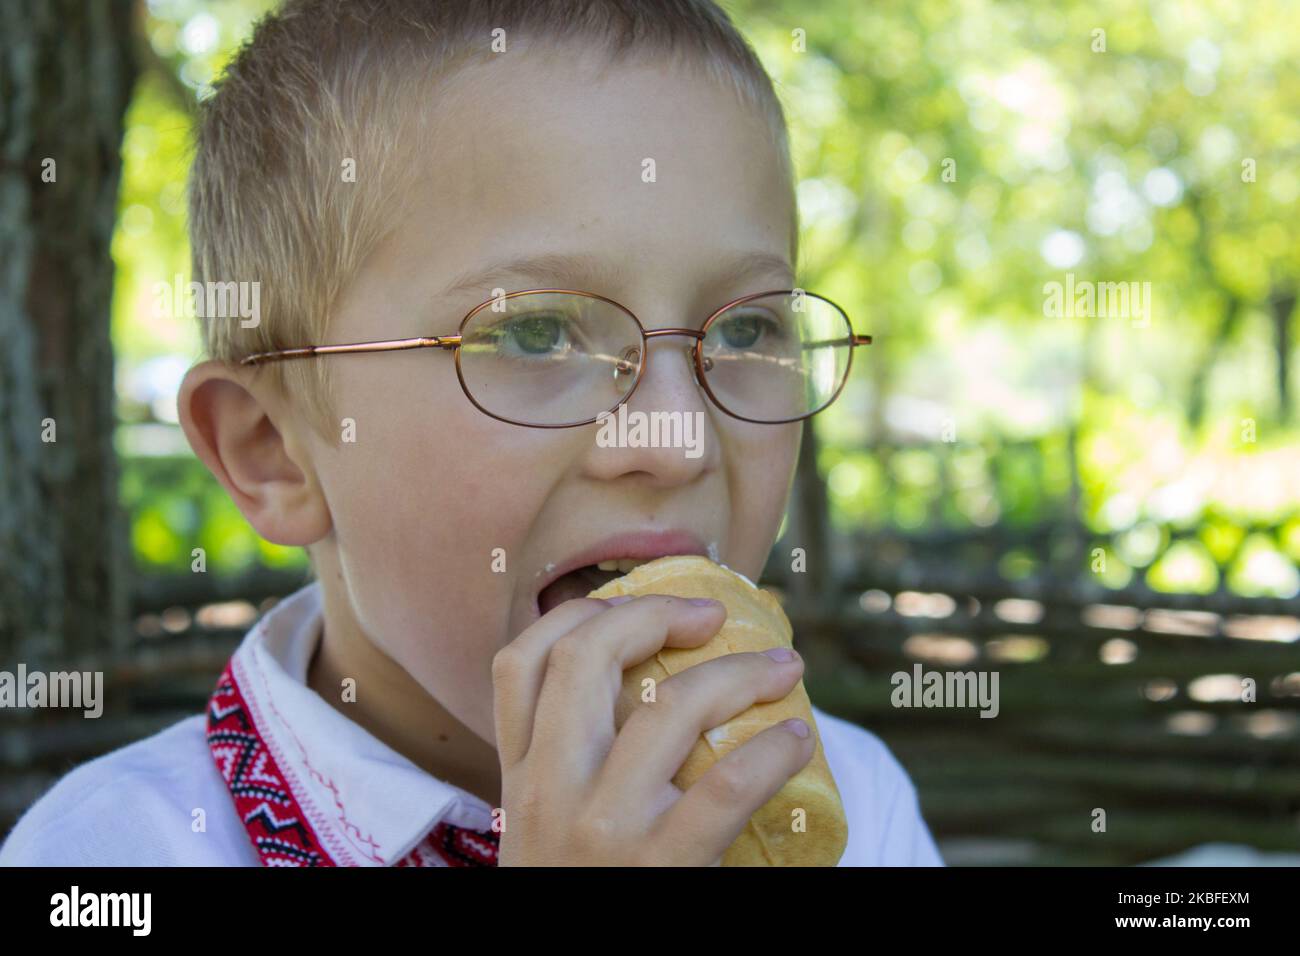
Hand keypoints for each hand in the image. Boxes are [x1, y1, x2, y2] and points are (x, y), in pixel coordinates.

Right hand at [492, 594, 812, 864]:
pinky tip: (795, 739)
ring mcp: (601, 828)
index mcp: (517, 777)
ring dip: (740, 673)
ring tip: (784, 670)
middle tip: (712, 616)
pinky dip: (771, 750)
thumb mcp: (545, 828)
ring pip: (668, 706)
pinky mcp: (660, 867)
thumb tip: (651, 690)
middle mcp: (547, 792)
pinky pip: (725, 786)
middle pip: (586, 657)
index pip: (520, 661)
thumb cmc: (584, 888)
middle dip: (654, 614)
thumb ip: (570, 770)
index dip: (580, 612)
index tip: (635, 603)